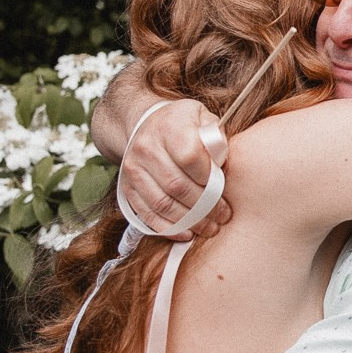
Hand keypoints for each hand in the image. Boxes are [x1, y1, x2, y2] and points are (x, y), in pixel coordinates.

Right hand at [118, 100, 232, 238]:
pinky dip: (168, 228)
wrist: (146, 124)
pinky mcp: (127, 188)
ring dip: (189, 221)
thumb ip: (216, 140)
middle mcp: (146, 147)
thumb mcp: (204, 119)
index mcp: (169, 127)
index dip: (209, 178)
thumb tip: (223, 168)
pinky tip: (187, 232)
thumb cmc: (184, 124)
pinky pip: (146, 214)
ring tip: (209, 227)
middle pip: (177, 186)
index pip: (190, 157)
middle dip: (204, 207)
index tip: (224, 191)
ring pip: (162, 204)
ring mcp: (134, 169)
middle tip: (223, 217)